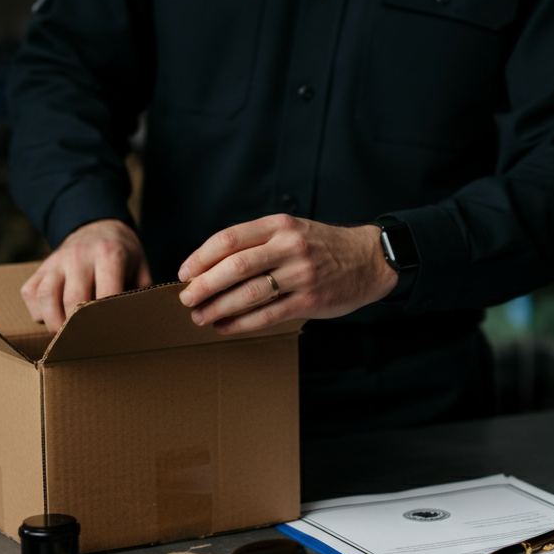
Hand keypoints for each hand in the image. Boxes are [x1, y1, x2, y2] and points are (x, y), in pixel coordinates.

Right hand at [21, 218, 151, 332]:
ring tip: (66, 337)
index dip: (107, 321)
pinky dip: (38, 312)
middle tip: (88, 345)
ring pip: (45, 297)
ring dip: (54, 323)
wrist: (98, 226)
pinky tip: (53, 318)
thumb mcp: (141, 268)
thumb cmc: (122, 254)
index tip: (112, 339)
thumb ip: (140, 294)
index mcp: (109, 254)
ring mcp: (56, 260)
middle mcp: (79, 255)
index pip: (105, 295)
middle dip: (78, 328)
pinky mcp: (40, 267)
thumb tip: (139, 325)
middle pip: (72, 300)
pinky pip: (31, 294)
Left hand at [177, 215, 398, 334]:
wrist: (369, 260)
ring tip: (200, 316)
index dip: (201, 257)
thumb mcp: (292, 230)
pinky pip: (268, 315)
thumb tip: (212, 266)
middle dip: (203, 285)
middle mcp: (290, 247)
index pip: (230, 239)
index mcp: (280, 226)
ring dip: (218, 307)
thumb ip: (258, 242)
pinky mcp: (310, 301)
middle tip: (186, 298)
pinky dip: (241, 323)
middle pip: (234, 267)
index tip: (185, 272)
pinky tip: (225, 327)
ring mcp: (301, 275)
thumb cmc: (323, 246)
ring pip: (248, 294)